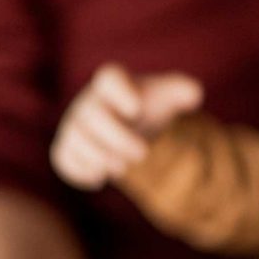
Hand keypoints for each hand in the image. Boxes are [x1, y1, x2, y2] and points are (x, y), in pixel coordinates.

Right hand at [50, 62, 203, 188]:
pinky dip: (79, 172)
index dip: (122, 92)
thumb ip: (181, 91)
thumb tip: (195, 93)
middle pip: (94, 115)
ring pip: (75, 139)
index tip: (137, 108)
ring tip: (121, 169)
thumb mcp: (166, 96)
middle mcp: (90, 103)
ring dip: (98, 157)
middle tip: (142, 153)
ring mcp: (76, 125)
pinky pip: (63, 159)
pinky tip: (98, 179)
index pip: (111, 78)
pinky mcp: (69, 148)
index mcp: (114, 84)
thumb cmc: (147, 105)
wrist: (127, 120)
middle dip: (118, 138)